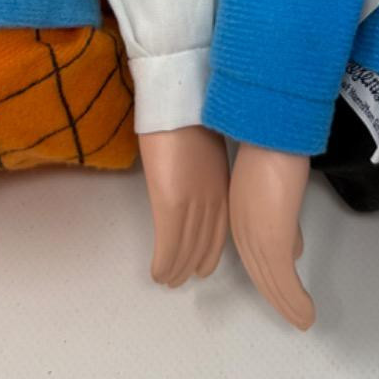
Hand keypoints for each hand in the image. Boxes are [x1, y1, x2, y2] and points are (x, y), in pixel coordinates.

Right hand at [138, 125, 228, 286]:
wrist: (180, 97)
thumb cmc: (188, 109)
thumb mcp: (204, 141)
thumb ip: (202, 162)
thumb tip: (192, 168)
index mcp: (221, 182)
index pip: (219, 226)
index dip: (211, 248)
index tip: (205, 263)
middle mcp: (212, 197)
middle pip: (205, 241)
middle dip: (194, 262)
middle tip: (184, 278)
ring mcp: (193, 202)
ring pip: (187, 247)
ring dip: (177, 267)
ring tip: (168, 280)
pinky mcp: (171, 203)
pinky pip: (168, 244)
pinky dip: (163, 262)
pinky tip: (157, 274)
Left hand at [229, 143, 313, 328]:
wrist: (273, 130)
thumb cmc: (275, 144)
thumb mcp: (276, 184)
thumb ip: (281, 214)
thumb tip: (294, 245)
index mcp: (242, 211)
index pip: (254, 253)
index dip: (270, 274)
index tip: (285, 287)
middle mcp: (243, 227)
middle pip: (260, 272)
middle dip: (278, 296)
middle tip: (296, 314)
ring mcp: (255, 234)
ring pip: (271, 281)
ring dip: (288, 305)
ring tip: (303, 321)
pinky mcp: (271, 238)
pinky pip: (283, 279)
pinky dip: (293, 301)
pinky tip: (306, 315)